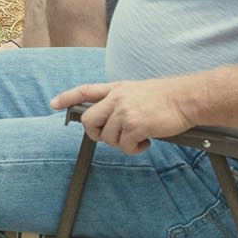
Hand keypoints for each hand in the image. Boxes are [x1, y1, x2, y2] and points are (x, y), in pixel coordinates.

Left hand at [52, 78, 191, 154]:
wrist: (184, 98)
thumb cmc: (163, 98)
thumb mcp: (134, 91)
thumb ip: (118, 101)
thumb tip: (106, 119)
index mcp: (115, 88)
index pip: (84, 90)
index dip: (66, 97)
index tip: (54, 104)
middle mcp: (116, 98)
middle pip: (89, 120)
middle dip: (96, 135)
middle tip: (113, 139)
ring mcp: (124, 111)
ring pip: (108, 137)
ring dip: (122, 144)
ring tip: (138, 139)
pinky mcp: (135, 125)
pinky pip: (125, 146)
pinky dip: (135, 149)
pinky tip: (146, 142)